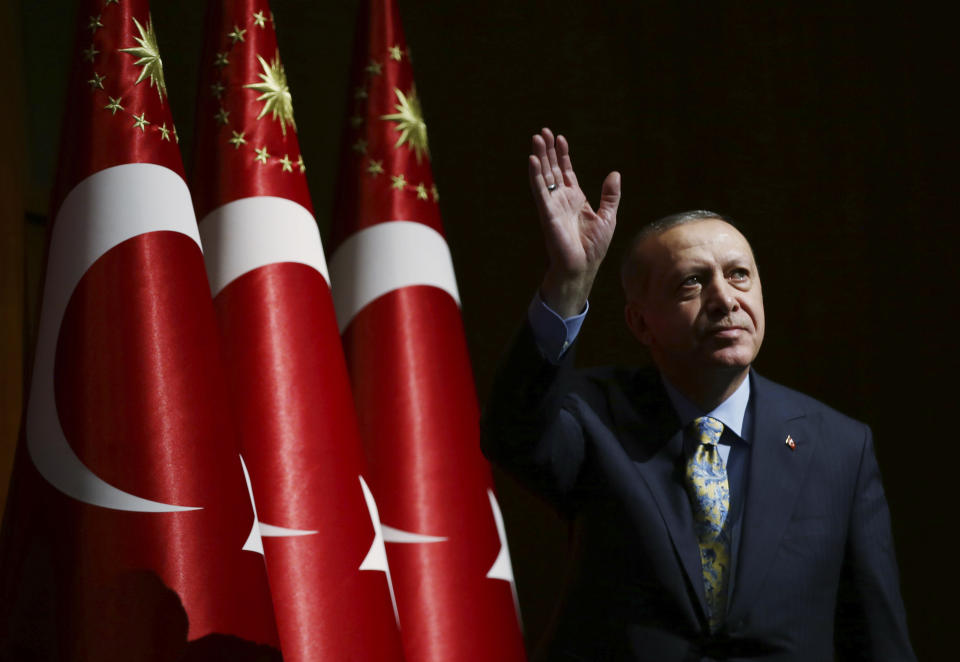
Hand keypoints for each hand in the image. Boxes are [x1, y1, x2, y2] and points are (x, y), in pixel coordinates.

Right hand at [529, 128, 620, 317]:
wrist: (582, 267)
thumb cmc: (594, 247)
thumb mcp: (608, 216)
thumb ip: (610, 195)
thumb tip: (615, 173)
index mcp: (575, 199)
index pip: (566, 172)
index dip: (563, 155)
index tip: (560, 138)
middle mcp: (561, 199)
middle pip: (552, 169)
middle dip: (548, 151)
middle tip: (543, 132)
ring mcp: (553, 205)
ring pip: (544, 175)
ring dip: (540, 157)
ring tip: (536, 138)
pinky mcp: (547, 212)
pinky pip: (540, 190)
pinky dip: (535, 174)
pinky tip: (532, 159)